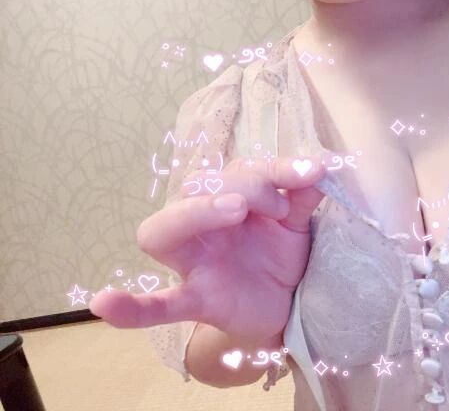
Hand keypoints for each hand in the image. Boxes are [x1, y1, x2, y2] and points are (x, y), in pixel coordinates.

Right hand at [89, 156, 325, 341]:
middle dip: (241, 185)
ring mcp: (193, 263)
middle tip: (278, 206)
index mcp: (226, 201)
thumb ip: (303, 195)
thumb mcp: (295, 224)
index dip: (273, 168)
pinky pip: (157, 305)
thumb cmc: (278, 256)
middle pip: (194, 188)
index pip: (236, 171)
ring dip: (194, 213)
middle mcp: (202, 226)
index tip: (308, 174)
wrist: (282, 305)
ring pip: (161, 232)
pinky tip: (103, 303)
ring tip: (234, 209)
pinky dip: (131, 307)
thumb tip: (321, 164)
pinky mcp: (196, 300)